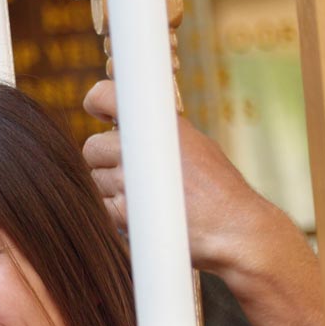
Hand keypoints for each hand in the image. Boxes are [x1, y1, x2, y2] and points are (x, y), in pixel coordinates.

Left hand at [81, 79, 288, 279]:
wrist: (231, 229)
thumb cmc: (218, 190)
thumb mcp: (196, 145)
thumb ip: (159, 135)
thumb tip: (127, 128)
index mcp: (160, 125)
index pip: (107, 97)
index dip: (97, 102)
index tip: (98, 110)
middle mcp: (140, 149)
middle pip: (92, 147)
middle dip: (105, 160)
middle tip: (134, 172)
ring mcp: (127, 181)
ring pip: (94, 178)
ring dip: (111, 188)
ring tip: (149, 195)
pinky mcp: (121, 212)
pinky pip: (101, 206)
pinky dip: (116, 211)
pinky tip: (146, 213)